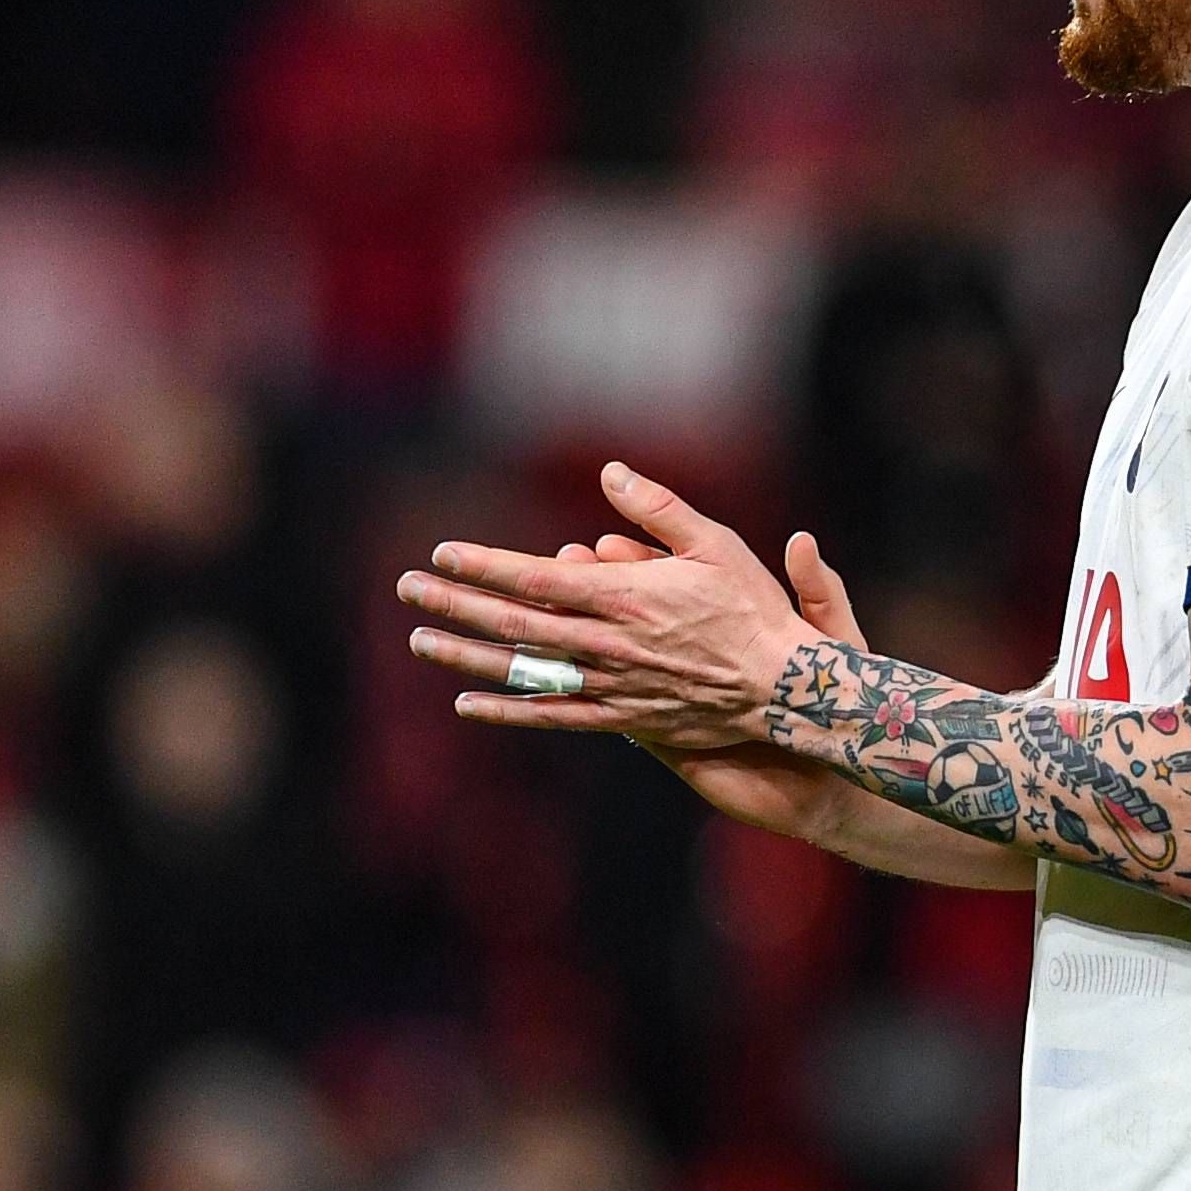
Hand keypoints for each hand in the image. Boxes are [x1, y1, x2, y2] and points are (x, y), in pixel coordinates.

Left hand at [397, 464, 823, 755]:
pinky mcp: (622, 717)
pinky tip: (467, 702)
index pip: (538, 578)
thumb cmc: (753, 610)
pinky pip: (553, 715)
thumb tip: (608, 472)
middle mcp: (609, 643)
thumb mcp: (715, 543)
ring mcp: (611, 684)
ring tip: (420, 641)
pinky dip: (507, 709)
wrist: (783, 689)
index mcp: (626, 596)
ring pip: (524, 671)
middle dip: (455, 605)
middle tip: (407, 591)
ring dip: (466, 654)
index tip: (443, 555)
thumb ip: (657, 508)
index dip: (486, 566)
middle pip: (515, 624)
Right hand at [554, 527, 870, 840]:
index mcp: (716, 619)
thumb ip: (819, 588)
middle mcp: (682, 650)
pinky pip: (601, 710)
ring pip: (603, 657)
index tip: (604, 545)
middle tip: (562, 568)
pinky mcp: (656, 731)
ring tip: (547, 616)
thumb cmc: (826, 696)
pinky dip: (569, 696)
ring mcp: (663, 691)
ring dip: (570, 638)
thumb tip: (803, 539)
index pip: (663, 579)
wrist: (819, 761)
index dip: (632, 561)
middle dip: (588, 591)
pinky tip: (545, 685)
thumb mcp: (831, 633)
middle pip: (623, 612)